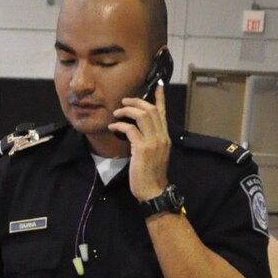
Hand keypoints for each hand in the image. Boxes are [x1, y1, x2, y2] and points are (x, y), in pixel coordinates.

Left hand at [109, 80, 171, 202]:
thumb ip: (151, 141)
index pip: (163, 113)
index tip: (159, 86)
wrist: (153, 191)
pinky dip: (120, 125)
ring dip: (127, 111)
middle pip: (151, 110)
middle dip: (136, 102)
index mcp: (165, 137)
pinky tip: (113, 127)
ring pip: (142, 115)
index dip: (160, 98)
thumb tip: (138, 132)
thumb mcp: (155, 155)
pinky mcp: (142, 148)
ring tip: (117, 113)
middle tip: (124, 102)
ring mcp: (153, 142)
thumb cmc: (151, 176)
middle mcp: (161, 136)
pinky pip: (130, 129)